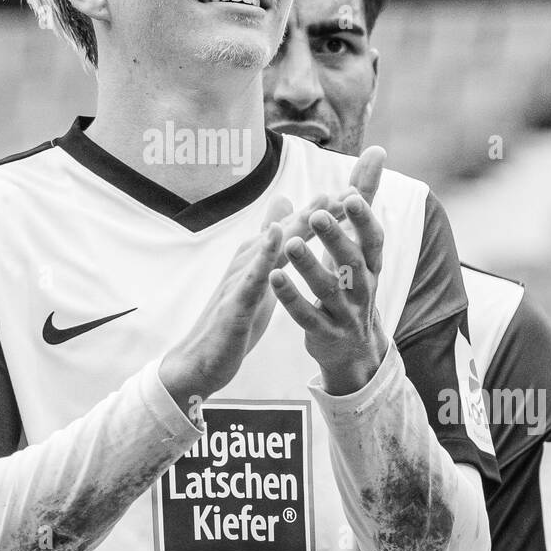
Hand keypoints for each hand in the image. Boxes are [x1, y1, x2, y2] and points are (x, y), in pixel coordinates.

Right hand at [159, 190, 358, 408]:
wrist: (199, 360)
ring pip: (271, 247)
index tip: (351, 194)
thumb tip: (278, 222)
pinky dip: (265, 255)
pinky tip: (277, 237)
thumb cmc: (232, 317)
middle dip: (316, 211)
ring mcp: (239, 280)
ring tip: (320, 204)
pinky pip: (252, 278)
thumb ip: (268, 251)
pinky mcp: (233, 303)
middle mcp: (248, 261)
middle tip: (345, 190)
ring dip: (296, 224)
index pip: (293, 230)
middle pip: (286, 231)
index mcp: (257, 259)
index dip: (321, 214)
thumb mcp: (256, 282)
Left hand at [269, 147, 389, 394]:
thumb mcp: (360, 240)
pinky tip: (273, 277)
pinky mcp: (324, 333)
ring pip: (328, 289)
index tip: (349, 195)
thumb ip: (364, 196)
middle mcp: (363, 287)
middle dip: (336, 238)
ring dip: (309, 266)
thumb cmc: (353, 278)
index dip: (364, 219)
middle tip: (317, 215)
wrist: (355, 346)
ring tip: (289, 243)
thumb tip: (376, 150)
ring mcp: (345, 313)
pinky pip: (307, 315)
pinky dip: (291, 298)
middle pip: (352, 262)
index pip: (373, 239)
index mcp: (371, 263)